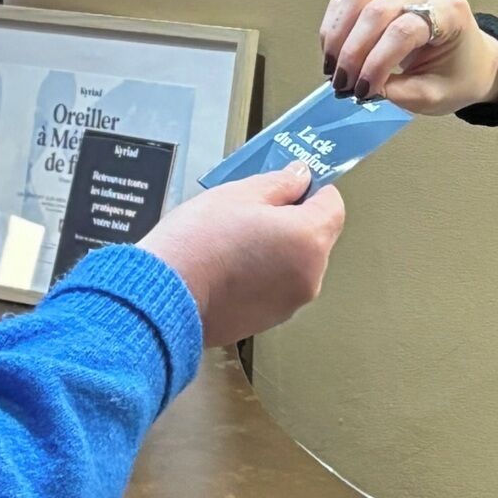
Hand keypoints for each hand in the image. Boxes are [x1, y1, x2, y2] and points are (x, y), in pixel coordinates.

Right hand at [142, 166, 345, 343]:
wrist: (163, 296)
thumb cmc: (198, 242)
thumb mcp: (239, 194)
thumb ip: (280, 183)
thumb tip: (300, 177)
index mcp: (309, 239)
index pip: (334, 205)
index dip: (313, 190)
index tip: (291, 185)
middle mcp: (309, 276)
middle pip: (317, 237)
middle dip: (294, 221)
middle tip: (253, 211)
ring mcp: (290, 303)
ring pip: (296, 264)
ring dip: (278, 250)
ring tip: (235, 242)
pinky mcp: (269, 320)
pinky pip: (277, 288)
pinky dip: (263, 276)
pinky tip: (231, 267)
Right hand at [318, 0, 497, 115]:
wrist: (470, 61)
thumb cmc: (458, 75)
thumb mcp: (434, 95)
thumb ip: (397, 93)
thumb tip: (359, 88)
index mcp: (450, 12)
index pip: (403, 31)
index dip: (377, 62)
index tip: (363, 90)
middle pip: (375, 11)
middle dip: (352, 53)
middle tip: (342, 85)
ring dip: (338, 36)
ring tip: (334, 69)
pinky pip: (349, 0)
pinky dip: (335, 26)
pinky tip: (335, 52)